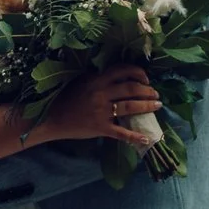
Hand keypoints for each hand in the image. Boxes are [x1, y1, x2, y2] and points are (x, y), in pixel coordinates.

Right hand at [45, 63, 160, 149]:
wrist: (51, 119)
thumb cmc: (65, 99)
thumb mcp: (81, 81)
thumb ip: (98, 78)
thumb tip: (117, 74)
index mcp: (96, 80)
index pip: (122, 70)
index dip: (138, 73)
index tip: (146, 78)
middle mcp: (101, 93)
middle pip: (131, 88)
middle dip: (148, 90)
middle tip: (156, 93)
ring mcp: (101, 111)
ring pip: (131, 107)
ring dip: (147, 106)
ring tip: (157, 105)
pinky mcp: (100, 128)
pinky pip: (121, 133)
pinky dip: (135, 136)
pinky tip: (147, 138)